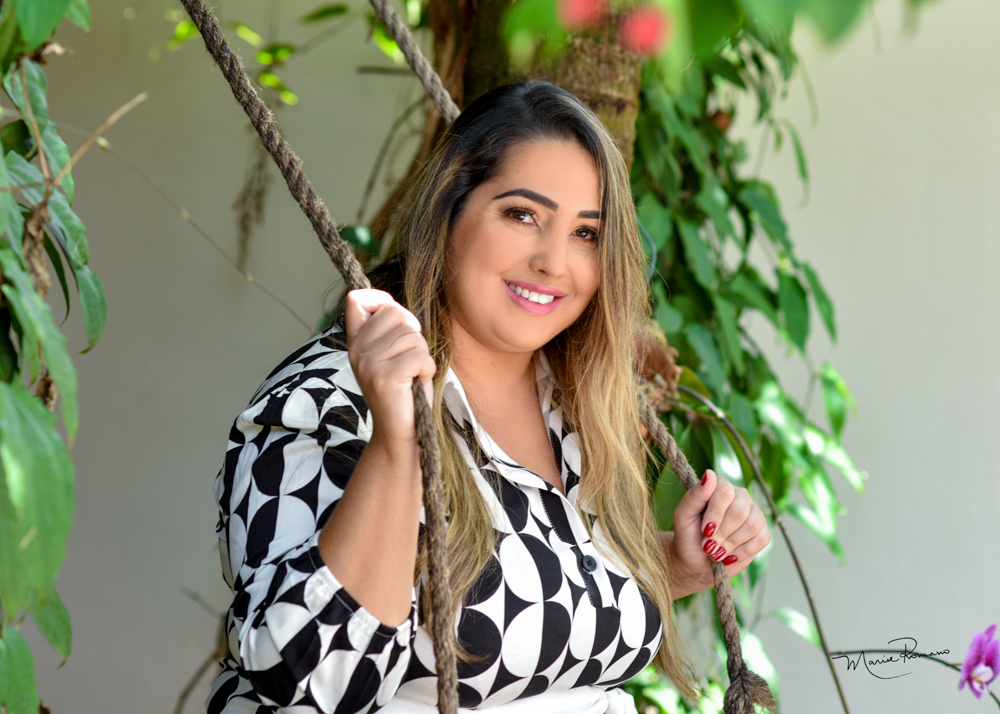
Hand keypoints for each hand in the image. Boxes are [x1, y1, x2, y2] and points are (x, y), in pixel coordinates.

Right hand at [344, 289, 435, 448]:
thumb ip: (389, 329)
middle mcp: (357, 350)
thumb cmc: (404, 392)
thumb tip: (392, 302)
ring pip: (412, 336)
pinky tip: (416, 384)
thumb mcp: (391, 354)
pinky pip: (421, 356)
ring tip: (411, 376)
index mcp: (355, 342)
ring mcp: (369, 363)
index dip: (381, 300)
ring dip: (422, 355)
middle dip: (413, 334)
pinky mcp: (385, 377)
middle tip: (409, 361)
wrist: (400, 433)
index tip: (396, 321)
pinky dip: (427, 369)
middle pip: (396, 312)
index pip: (356, 298)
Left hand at [665, 469, 770, 598]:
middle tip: (708, 546)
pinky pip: (761, 539)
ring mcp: (753, 513)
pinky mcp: (762, 532)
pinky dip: (742, 552)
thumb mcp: (683, 516)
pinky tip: (729, 556)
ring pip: (752, 525)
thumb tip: (710, 474)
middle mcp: (739, 495)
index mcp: (719, 486)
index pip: (724, 491)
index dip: (716, 513)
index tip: (706, 530)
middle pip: (739, 510)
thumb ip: (695, 495)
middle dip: (722, 533)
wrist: (696, 560)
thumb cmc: (688, 535)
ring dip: (730, 544)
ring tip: (716, 552)